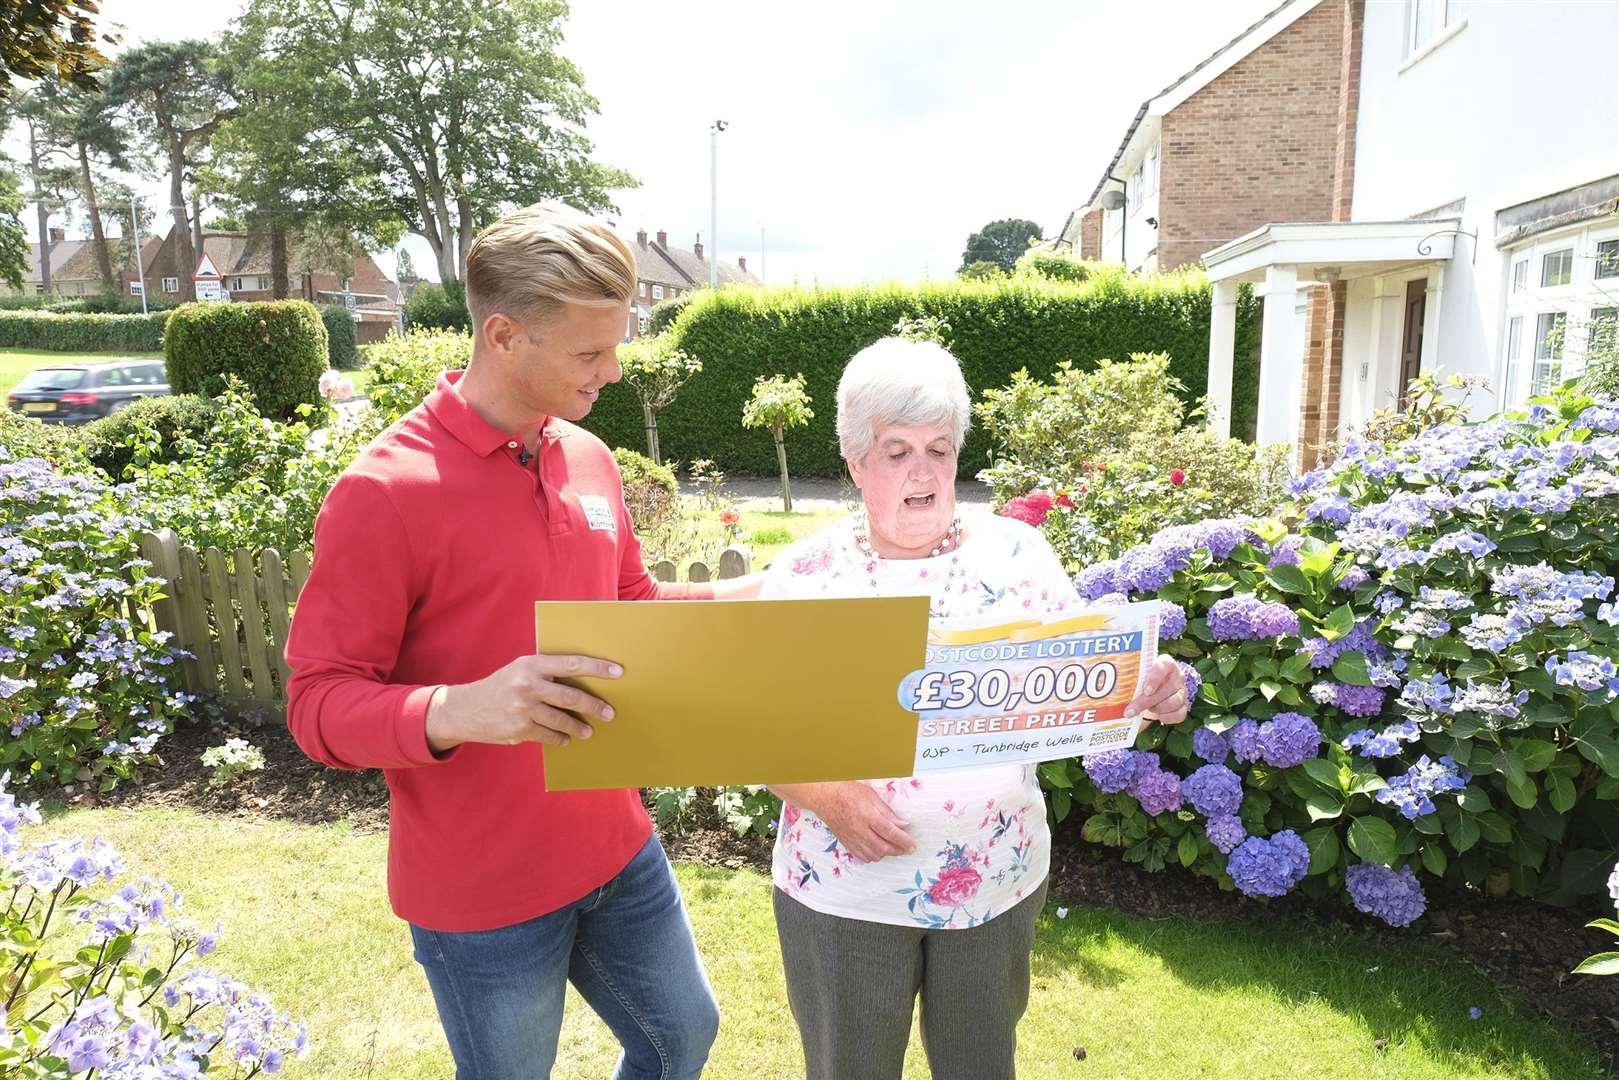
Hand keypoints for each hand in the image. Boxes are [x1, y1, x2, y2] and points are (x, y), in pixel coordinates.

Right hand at [425, 653, 621, 753]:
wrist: (465, 709)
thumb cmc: (501, 686)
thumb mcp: (520, 670)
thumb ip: (547, 672)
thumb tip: (584, 680)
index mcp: (531, 665)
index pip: (572, 663)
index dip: (597, 667)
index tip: (618, 672)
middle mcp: (528, 685)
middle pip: (571, 696)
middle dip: (594, 705)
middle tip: (609, 712)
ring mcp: (523, 709)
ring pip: (562, 719)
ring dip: (579, 726)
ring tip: (589, 730)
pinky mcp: (520, 729)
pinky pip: (549, 735)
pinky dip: (561, 737)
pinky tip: (567, 738)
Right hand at [773, 781, 913, 862]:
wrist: (825, 797)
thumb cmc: (848, 792)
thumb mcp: (871, 796)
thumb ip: (887, 813)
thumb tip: (902, 824)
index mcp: (868, 816)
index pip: (890, 832)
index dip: (904, 841)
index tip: (913, 845)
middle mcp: (860, 830)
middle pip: (884, 847)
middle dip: (898, 850)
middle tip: (908, 848)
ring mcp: (853, 839)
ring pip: (874, 855)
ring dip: (887, 854)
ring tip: (894, 848)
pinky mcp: (847, 843)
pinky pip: (863, 856)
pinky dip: (874, 856)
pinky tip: (878, 850)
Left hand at [1124, 654, 1189, 725]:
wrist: (1147, 696)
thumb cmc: (1137, 682)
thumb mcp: (1131, 675)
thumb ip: (1123, 673)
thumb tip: (1097, 670)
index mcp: (1165, 663)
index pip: (1164, 665)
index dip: (1155, 678)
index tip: (1145, 690)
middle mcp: (1176, 676)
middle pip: (1166, 688)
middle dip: (1147, 701)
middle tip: (1130, 711)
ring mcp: (1181, 691)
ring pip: (1174, 702)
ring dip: (1157, 709)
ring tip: (1144, 712)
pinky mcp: (1183, 706)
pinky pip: (1180, 714)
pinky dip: (1168, 717)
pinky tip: (1157, 717)